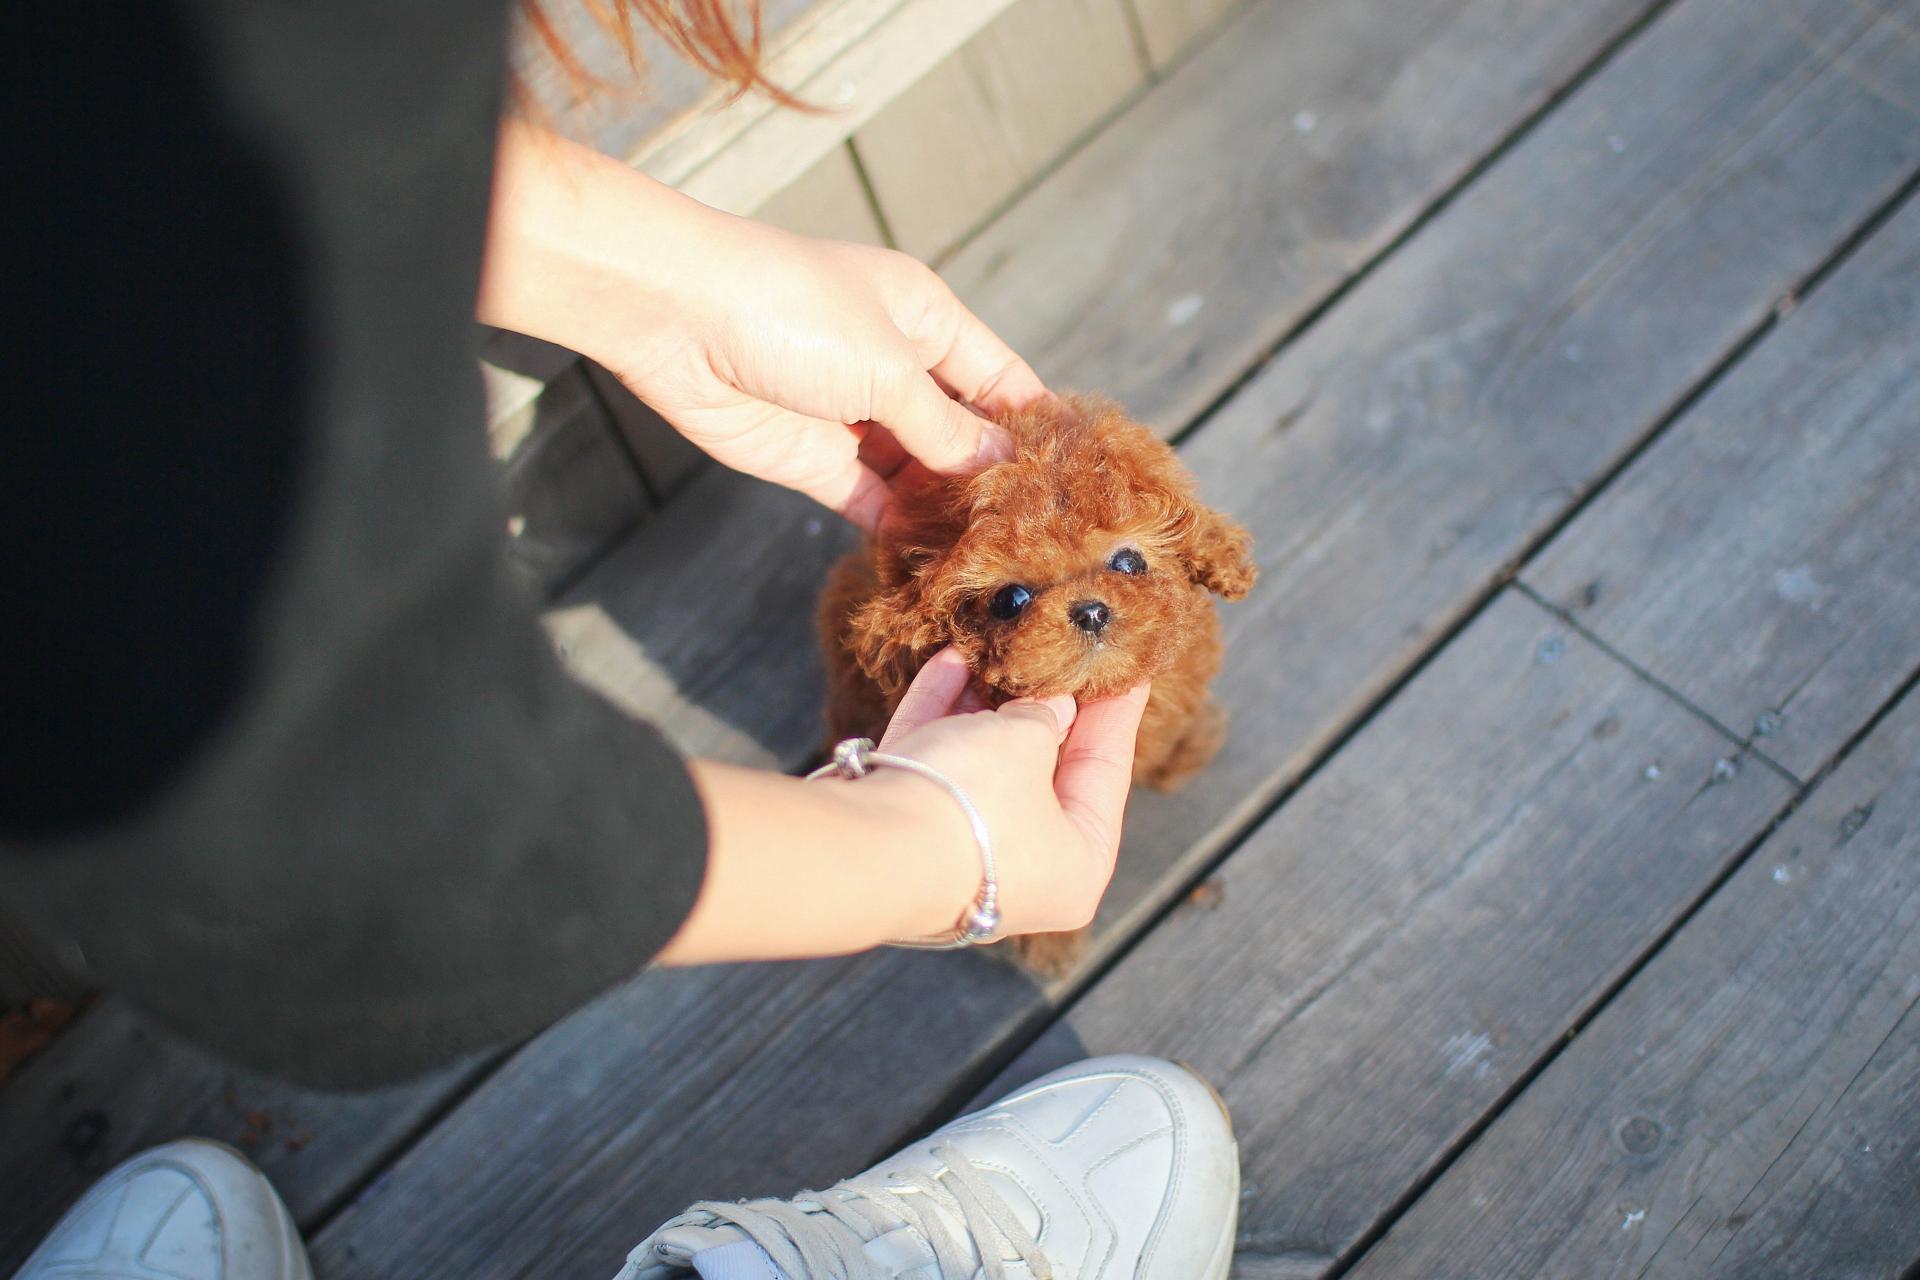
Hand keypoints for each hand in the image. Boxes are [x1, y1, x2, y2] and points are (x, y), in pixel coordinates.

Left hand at [479, 123, 1047, 531]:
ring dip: (952, 514)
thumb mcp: (890, 368)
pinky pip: (872, 503)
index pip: (1003, 381)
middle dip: (997, 481)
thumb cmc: (792, 310)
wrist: (675, 316)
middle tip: (1046, 540)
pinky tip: (939, 564)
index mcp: (928, 320)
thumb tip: (1005, 470)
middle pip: (963, 434)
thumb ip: (948, 430)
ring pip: (920, 476)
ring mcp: (855, 418)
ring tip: (1001, 564)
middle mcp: (896, 368)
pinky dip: (902, 530)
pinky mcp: (814, 461)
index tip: (1080, 481)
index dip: (1040, 427)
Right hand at [871, 647, 1150, 937]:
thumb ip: (1045, 716)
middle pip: (1042, 771)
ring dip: (986, 704)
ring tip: (999, 647)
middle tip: (1059, 649)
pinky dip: (943, 714)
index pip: (1107, 773)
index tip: (1131, 665)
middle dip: (1042, 705)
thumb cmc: (975, 801)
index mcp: (1077, 866)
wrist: (872, 847)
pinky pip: (937, 764)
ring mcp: (961, 854)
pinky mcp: (909, 833)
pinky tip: (950, 660)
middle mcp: (1022, 869)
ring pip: (983, 765)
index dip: (1117, 712)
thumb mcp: (1028, 741)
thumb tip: (1050, 706)